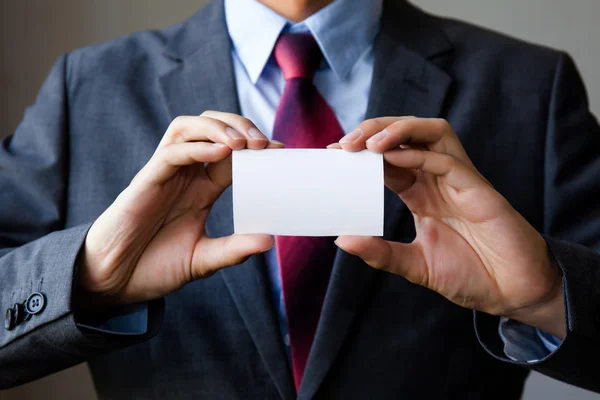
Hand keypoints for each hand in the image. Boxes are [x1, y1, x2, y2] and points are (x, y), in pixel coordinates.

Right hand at [78, 111, 280, 306]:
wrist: (115, 281)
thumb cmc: (154, 266)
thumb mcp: (203, 259)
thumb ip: (233, 249)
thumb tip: (269, 240)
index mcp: (201, 189)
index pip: (234, 155)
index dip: (257, 148)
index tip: (281, 151)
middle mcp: (185, 175)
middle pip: (213, 128)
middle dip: (240, 126)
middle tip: (264, 142)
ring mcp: (165, 175)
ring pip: (189, 128)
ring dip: (218, 126)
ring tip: (243, 141)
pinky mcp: (146, 181)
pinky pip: (171, 152)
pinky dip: (197, 146)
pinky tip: (220, 151)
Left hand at [331, 117, 565, 337]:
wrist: (512, 292)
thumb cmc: (470, 275)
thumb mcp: (414, 265)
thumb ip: (380, 252)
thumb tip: (342, 239)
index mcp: (421, 193)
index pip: (388, 159)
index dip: (361, 152)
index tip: (333, 153)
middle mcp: (437, 179)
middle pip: (406, 135)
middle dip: (374, 130)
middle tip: (344, 144)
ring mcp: (459, 180)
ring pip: (431, 133)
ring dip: (397, 129)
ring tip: (367, 143)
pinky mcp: (478, 189)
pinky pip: (447, 160)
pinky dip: (418, 153)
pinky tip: (392, 158)